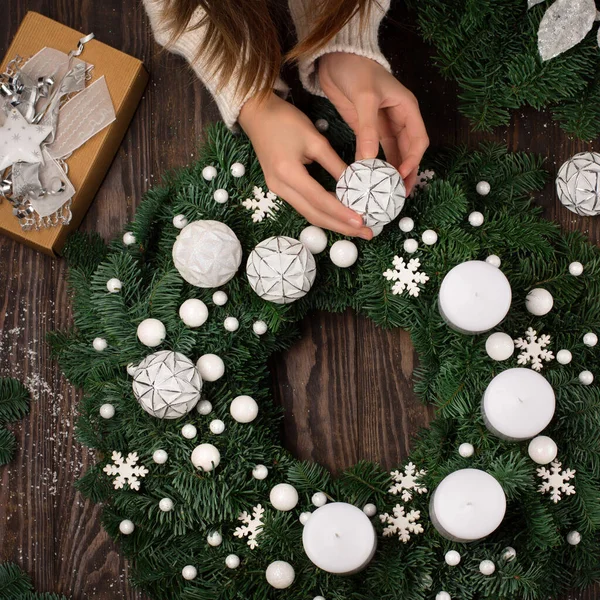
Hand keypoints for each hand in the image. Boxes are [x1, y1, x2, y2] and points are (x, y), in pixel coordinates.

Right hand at [239, 93, 372, 238]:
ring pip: (309, 214)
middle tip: (367, 233)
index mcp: (288, 173)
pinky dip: (323, 212)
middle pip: (314, 215)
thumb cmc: (285, 120)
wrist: (256, 114)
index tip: (363, 221)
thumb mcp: (315, 139)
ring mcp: (278, 190)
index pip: (320, 200)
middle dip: (341, 226)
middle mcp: (280, 187)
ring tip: (357, 227)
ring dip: (333, 222)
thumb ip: (335, 163)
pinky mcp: (280, 188)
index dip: (342, 213)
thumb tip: (355, 183)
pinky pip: (304, 206)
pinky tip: (339, 215)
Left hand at [319, 53, 428, 193]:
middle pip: (409, 152)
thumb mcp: (364, 98)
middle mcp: (399, 120)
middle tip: (399, 194)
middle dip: (406, 173)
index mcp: (407, 109)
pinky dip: (376, 166)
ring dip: (392, 173)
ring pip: (394, 155)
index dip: (412, 160)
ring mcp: (383, 127)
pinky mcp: (368, 131)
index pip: (418, 140)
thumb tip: (368, 161)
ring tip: (388, 193)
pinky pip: (376, 153)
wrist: (335, 59)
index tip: (400, 175)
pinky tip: (372, 180)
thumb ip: (367, 130)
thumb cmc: (356, 70)